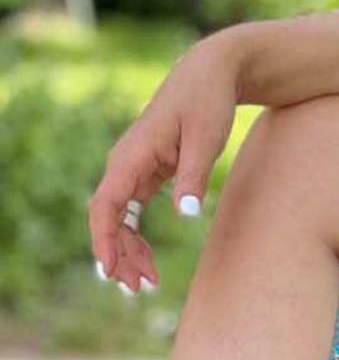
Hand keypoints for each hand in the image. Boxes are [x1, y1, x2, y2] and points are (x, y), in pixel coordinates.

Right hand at [86, 25, 248, 294]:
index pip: (105, 205)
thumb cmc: (209, 100)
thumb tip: (185, 216)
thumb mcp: (206, 138)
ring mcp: (135, 167)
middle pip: (109, 219)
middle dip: (118, 256)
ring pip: (119, 219)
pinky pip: (133, 211)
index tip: (108, 271)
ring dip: (127, 251)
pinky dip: (137, 235)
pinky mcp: (150, 170)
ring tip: (145, 283)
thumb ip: (193, 177)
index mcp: (132, 155)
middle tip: (139, 289)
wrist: (214, 70)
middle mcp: (125, 163)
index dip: (104, 240)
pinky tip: (147, 260)